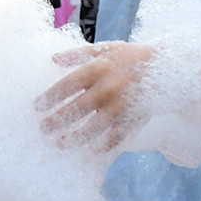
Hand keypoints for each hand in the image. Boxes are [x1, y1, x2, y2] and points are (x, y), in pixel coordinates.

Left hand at [35, 42, 154, 150]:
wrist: (164, 68)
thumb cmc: (129, 57)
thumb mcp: (105, 48)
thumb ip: (78, 53)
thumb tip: (52, 58)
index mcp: (99, 68)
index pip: (68, 85)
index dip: (50, 97)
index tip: (36, 107)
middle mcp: (108, 88)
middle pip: (77, 108)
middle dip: (57, 120)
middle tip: (42, 129)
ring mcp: (121, 106)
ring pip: (94, 127)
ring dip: (75, 137)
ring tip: (60, 144)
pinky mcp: (132, 119)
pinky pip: (116, 137)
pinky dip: (103, 146)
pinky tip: (90, 152)